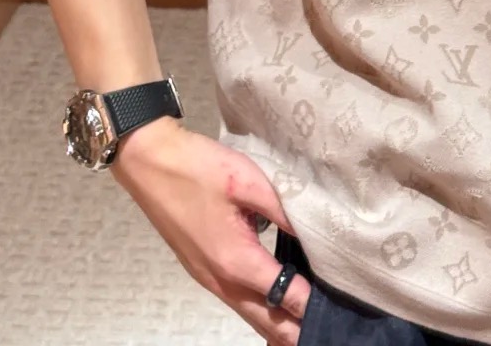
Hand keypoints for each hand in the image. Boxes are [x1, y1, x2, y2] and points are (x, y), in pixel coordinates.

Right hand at [113, 117, 312, 340]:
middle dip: (297, 329)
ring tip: (308, 322)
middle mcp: (221, 280)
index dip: (313, 306)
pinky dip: (259, 310)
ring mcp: (207, 279)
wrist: (148, 162)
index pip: (286, 298)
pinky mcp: (200, 270)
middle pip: (267, 322)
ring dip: (278, 324)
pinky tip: (274, 301)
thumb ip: (284, 210)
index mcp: (236, 261)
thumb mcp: (248, 181)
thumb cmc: (198, 168)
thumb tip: (317, 232)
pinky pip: (236, 302)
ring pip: (249, 316)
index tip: (342, 304)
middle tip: (329, 325)